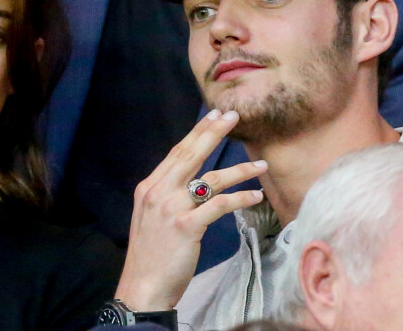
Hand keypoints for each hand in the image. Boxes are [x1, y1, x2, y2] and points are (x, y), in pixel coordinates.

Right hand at [116, 110, 267, 311]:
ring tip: (261, 163)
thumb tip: (191, 180)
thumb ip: (167, 194)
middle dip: (214, 132)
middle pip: (191, 155)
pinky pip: (219, 205)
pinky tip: (255, 194)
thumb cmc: (150, 253)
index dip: (197, 133)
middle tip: (233, 115)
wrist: (141, 286)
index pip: (177, 152)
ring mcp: (171, 207)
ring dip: (239, 170)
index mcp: (150, 187)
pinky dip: (240, 197)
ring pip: (210, 178)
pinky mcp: (185, 226)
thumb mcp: (150, 216)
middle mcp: (158, 191)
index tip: (213, 115)